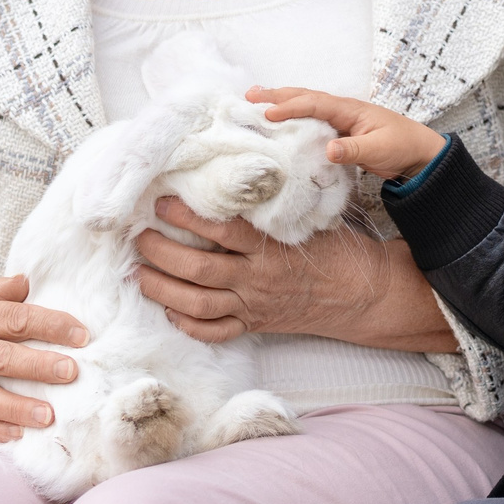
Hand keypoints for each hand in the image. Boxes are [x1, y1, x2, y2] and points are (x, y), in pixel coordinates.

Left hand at [135, 195, 458, 351]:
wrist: (363, 294)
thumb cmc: (337, 249)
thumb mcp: (308, 220)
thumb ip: (274, 204)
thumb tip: (240, 172)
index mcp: (270, 249)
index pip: (220, 231)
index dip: (186, 216)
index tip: (163, 202)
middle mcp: (257, 280)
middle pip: (197, 269)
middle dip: (161, 253)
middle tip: (140, 236)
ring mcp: (254, 306)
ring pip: (197, 304)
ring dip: (162, 289)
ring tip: (140, 272)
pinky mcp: (256, 325)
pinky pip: (215, 332)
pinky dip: (188, 324)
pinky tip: (170, 311)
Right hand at [250, 86, 447, 182]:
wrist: (419, 154)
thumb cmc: (402, 146)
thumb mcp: (380, 149)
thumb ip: (354, 149)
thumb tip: (327, 149)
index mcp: (350, 109)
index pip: (314, 104)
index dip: (290, 108)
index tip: (267, 113)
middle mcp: (342, 110)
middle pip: (305, 98)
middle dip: (278, 96)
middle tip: (249, 95)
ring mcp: (340, 121)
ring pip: (306, 108)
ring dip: (282, 103)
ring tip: (256, 101)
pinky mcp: (340, 134)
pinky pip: (311, 123)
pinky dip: (293, 119)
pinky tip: (280, 124)